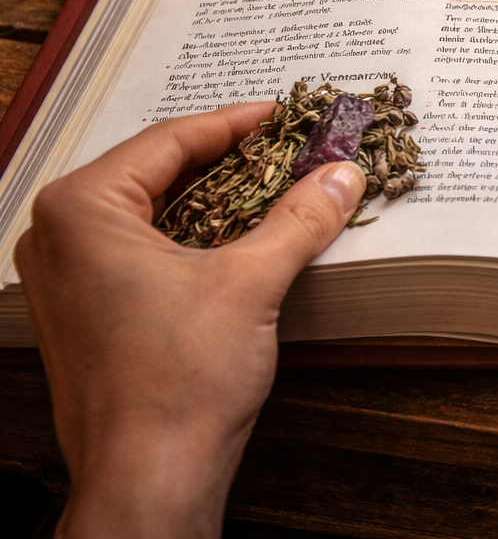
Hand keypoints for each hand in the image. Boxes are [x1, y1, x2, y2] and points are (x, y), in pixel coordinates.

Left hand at [14, 103, 365, 538]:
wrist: (148, 478)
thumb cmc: (177, 384)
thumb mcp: (252, 282)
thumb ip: (301, 218)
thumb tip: (341, 174)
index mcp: (81, 210)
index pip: (170, 141)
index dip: (238, 124)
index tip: (287, 116)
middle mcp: (58, 236)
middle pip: (159, 173)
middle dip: (232, 163)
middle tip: (291, 150)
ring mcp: (65, 278)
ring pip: (154, 213)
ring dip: (218, 201)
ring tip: (279, 191)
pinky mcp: (85, 313)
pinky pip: (144, 250)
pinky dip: (196, 238)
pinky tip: (247, 241)